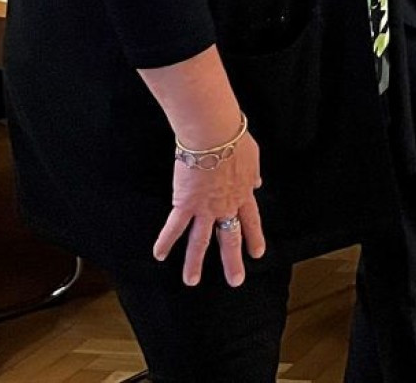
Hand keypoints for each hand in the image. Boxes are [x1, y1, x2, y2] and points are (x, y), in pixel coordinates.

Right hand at [154, 125, 264, 286]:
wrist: (215, 134)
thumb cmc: (234, 139)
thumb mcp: (253, 158)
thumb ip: (253, 175)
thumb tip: (258, 184)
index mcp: (244, 193)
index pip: (251, 220)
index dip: (254, 237)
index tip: (257, 254)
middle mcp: (226, 206)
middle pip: (230, 238)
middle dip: (232, 261)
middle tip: (235, 281)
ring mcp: (206, 208)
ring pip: (200, 241)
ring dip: (195, 262)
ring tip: (191, 281)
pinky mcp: (185, 204)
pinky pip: (174, 227)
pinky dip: (165, 242)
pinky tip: (158, 255)